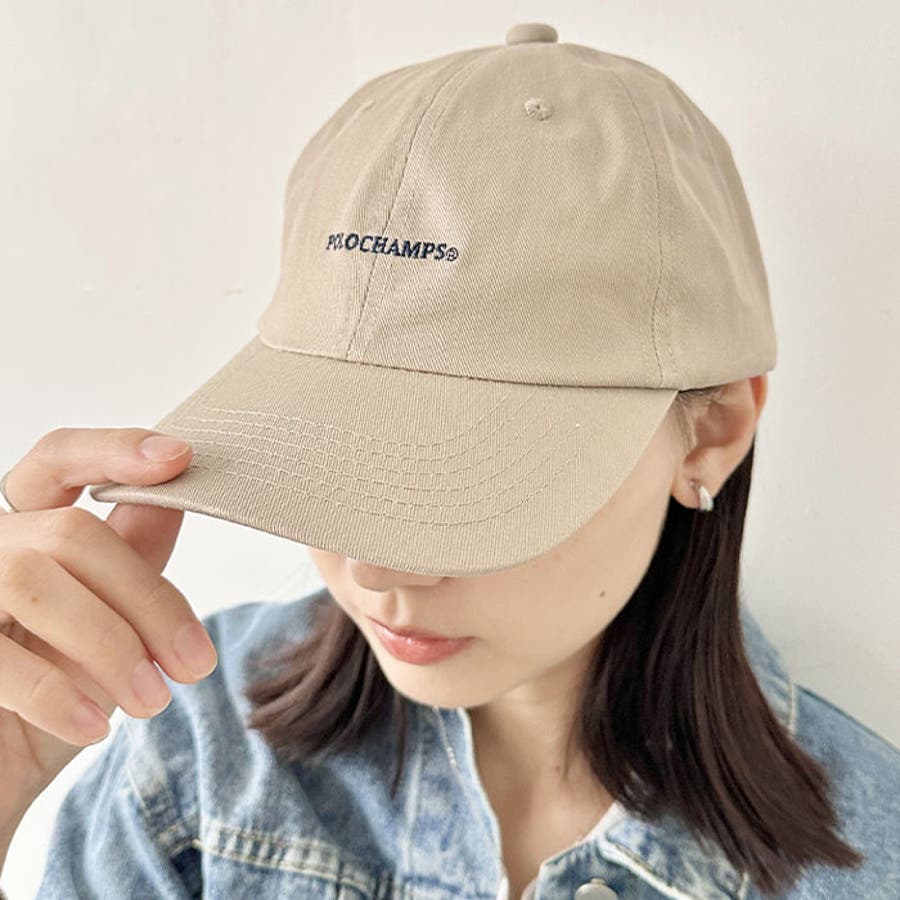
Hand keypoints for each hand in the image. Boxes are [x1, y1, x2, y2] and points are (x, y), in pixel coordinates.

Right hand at [0, 427, 216, 830]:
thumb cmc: (56, 686)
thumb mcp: (109, 617)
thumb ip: (133, 555)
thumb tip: (176, 498)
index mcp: (29, 526)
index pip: (59, 461)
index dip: (114, 450)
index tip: (180, 456)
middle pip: (71, 534)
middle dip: (147, 597)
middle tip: (196, 663)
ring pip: (35, 581)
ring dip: (110, 645)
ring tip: (154, 701)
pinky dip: (57, 694)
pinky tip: (97, 728)